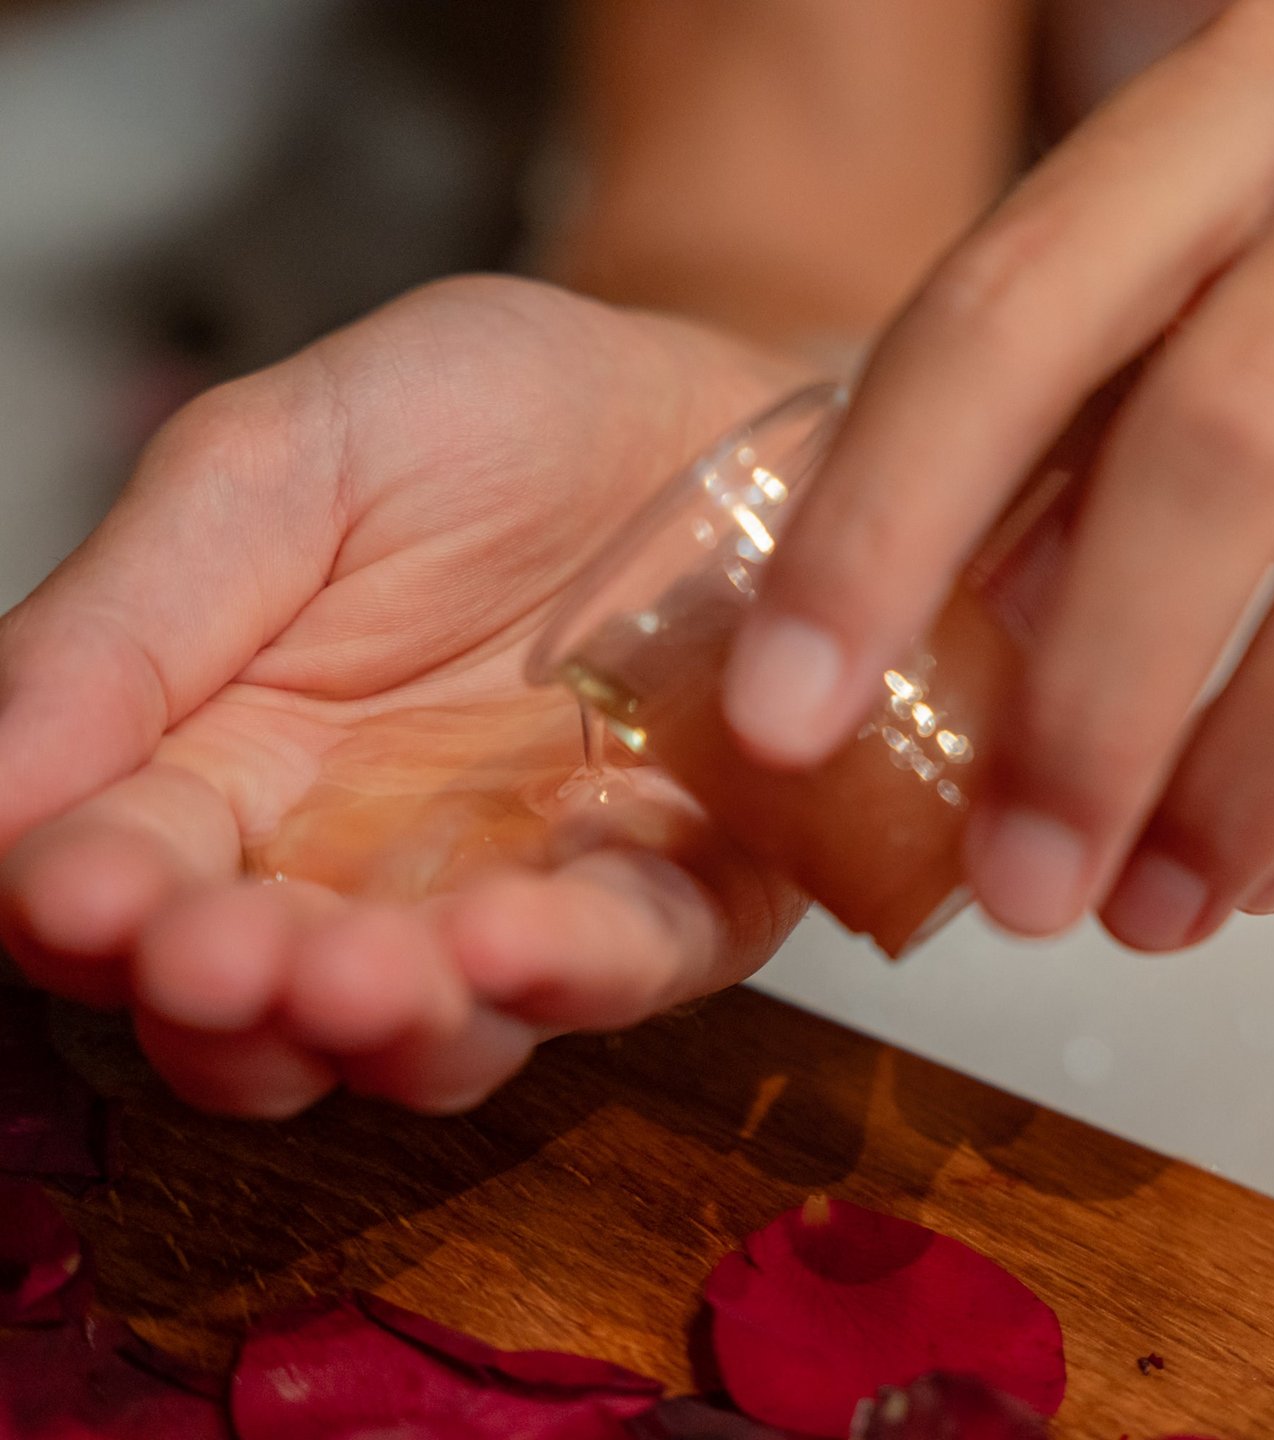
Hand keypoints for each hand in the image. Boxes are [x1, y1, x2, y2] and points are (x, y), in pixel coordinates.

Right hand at [0, 278, 809, 1115]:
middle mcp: (360, 871)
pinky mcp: (677, 897)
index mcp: (229, 768)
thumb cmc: (488, 421)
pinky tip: (515, 942)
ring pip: (428, 1030)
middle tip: (218, 960)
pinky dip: (571, 972)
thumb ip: (135, 615)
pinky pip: (626, 964)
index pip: (116, 879)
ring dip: (387, 1024)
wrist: (703, 410)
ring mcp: (520, 899)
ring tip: (365, 977)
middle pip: (255, 1003)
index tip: (77, 894)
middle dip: (228, 998)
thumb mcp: (283, 466)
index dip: (81, 904)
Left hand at [723, 0, 1273, 948]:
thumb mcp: (1212, 303)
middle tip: (1019, 891)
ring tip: (1154, 910)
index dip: (884, 526)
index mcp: (1235, 103)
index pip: (1012, 314)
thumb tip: (941, 652)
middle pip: (1219, 454)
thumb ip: (1074, 437)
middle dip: (1093, 709)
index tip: (788, 716)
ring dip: (1246, 782)